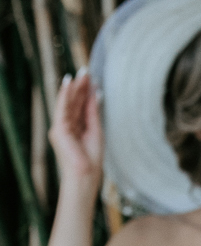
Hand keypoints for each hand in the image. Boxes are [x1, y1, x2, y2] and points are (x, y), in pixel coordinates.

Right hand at [49, 70, 102, 184]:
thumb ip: (94, 112)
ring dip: (74, 87)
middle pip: (75, 102)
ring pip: (69, 103)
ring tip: (81, 74)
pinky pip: (62, 108)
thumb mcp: (96, 130)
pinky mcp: (58, 128)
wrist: (85, 174)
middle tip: (86, 71)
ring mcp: (61, 127)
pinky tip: (68, 83)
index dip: (87, 92)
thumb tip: (97, 94)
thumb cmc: (92, 158)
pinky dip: (64, 95)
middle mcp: (67, 125)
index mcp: (77, 127)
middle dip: (80, 87)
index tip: (93, 80)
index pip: (82, 106)